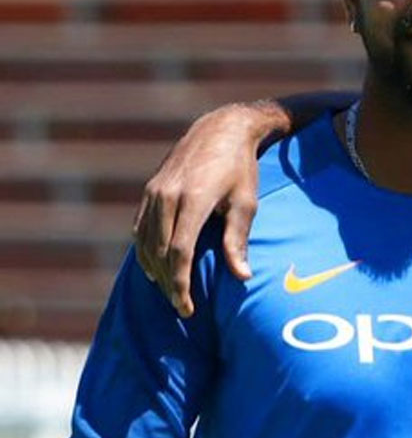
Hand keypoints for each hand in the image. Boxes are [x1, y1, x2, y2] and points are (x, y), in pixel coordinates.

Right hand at [133, 103, 279, 316]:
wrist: (221, 129)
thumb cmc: (240, 168)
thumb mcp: (246, 202)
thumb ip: (238, 240)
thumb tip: (243, 277)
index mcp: (194, 199)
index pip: (179, 253)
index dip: (181, 285)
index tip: (188, 307)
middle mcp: (167, 195)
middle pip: (160, 252)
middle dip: (169, 284)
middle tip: (182, 306)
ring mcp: (154, 191)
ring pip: (145, 243)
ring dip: (156, 271)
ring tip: (171, 291)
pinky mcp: (149, 190)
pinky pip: (140, 228)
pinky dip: (145, 251)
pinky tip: (155, 267)